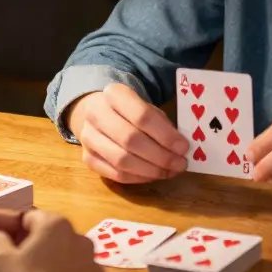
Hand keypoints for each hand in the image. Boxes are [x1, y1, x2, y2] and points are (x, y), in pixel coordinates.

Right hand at [0, 210, 102, 271]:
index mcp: (55, 223)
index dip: (15, 231)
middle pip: (51, 235)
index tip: (6, 248)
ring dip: (54, 262)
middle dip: (37, 246)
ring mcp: (93, 260)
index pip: (30, 217)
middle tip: (20, 267)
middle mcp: (79, 236)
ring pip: (67, 254)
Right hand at [66, 83, 188, 183]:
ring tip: (169, 172)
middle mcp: (96, 114)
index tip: (184, 147)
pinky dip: (138, 178)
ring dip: (150, 170)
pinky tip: (153, 176)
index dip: (165, 135)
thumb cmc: (129, 111)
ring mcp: (88, 137)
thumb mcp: (147, 107)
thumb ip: (162, 124)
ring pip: (121, 160)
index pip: (142, 116)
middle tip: (179, 164)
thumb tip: (180, 149)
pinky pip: (115, 174)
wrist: (97, 113)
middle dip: (160, 156)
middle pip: (131, 140)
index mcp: (114, 94)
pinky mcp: (88, 158)